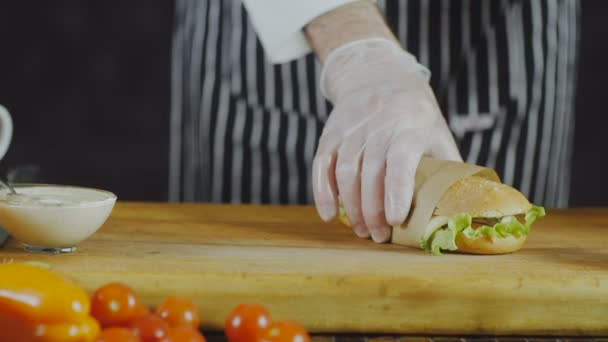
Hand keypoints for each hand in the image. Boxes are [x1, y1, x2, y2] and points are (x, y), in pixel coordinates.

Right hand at [312, 38, 461, 242]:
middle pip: (370, 170)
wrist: (378, 75)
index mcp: (411, 124)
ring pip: (345, 170)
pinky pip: (322, 163)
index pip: (401, 158)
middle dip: (372, 209)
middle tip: (377, 236)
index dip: (398, 190)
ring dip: (350, 205)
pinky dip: (323, 191)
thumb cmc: (414, 115)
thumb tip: (458, 208)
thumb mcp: (437, 132)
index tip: (396, 220)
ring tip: (361, 229)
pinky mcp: (331, 130)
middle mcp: (379, 123)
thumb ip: (446, 166)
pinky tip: (329, 214)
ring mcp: (352, 126)